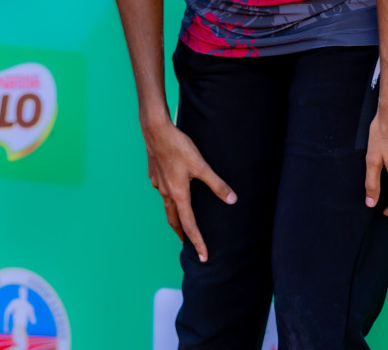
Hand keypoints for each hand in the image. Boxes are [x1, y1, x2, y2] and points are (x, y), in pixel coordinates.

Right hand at [142, 117, 235, 262]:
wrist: (155, 130)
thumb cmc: (178, 146)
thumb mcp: (201, 165)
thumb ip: (217, 184)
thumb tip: (232, 200)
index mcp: (178, 194)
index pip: (189, 225)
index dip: (197, 242)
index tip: (203, 256)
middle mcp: (165, 192)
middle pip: (173, 219)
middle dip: (181, 233)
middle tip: (188, 244)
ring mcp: (158, 183)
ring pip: (166, 205)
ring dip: (174, 216)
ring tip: (181, 220)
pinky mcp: (154, 174)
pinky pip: (162, 191)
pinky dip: (169, 197)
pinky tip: (173, 190)